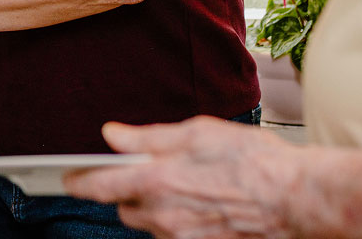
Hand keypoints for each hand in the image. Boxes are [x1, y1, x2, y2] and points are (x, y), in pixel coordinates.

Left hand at [64, 117, 298, 238]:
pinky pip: (174, 235)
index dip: (77, 181)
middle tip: (146, 171)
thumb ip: (147, 137)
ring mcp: (181, 237)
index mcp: (156, 181)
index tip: (67, 176)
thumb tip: (112, 135)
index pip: (97, 186)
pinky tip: (200, 203)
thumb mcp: (196, 132)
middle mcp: (163, 215)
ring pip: (149, 223)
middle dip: (125, 191)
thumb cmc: (252, 161)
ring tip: (184, 184)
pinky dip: (177, 220)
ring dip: (153, 205)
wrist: (295, 199)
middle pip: (123, 208)